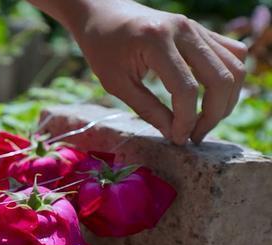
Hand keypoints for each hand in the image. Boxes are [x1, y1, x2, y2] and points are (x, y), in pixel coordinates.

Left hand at [29, 0, 246, 144]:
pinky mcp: (201, 30)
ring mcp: (196, 27)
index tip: (179, 140)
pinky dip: (228, 79)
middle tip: (195, 136)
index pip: (186, 89)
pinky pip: (232, 54)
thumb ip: (147, 109)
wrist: (102, 12)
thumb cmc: (102, 48)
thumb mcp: (116, 83)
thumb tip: (175, 135)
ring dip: (226, 100)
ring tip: (203, 121)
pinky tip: (210, 98)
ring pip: (234, 67)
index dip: (187, 120)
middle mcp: (183, 30)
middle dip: (213, 115)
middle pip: (221, 78)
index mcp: (156, 41)